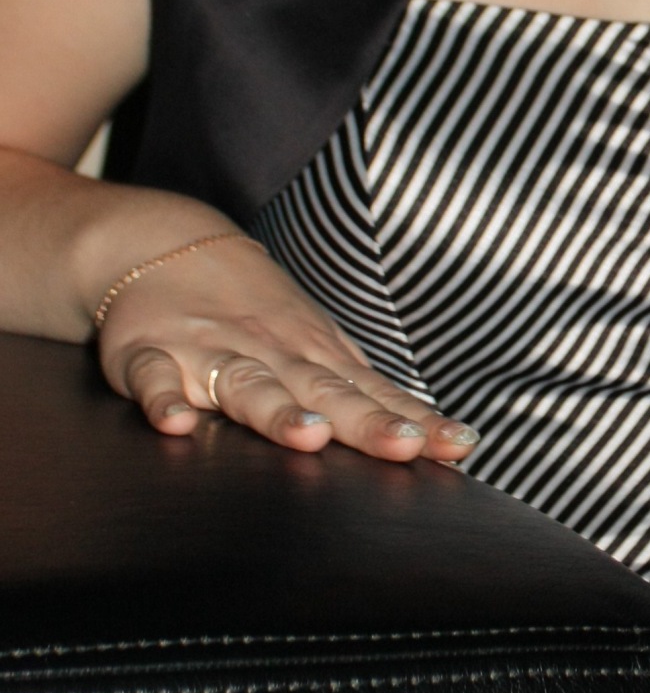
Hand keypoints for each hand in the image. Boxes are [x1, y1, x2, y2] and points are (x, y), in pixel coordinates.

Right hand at [94, 233, 478, 462]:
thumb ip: (360, 392)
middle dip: (365, 422)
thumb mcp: (313, 345)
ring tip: (308, 437)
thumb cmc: (256, 313)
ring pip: (246, 383)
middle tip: (404, 447)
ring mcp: (208, 352)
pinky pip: (153, 380)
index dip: (415, 421)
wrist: (166, 245)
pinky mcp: (148, 355)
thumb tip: (431, 434)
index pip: (373, 394)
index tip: (459, 445)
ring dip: (276, 411)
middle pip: (323, 392)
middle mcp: (270, 353)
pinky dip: (162, 400)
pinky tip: (175, 425)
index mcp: (313, 355)